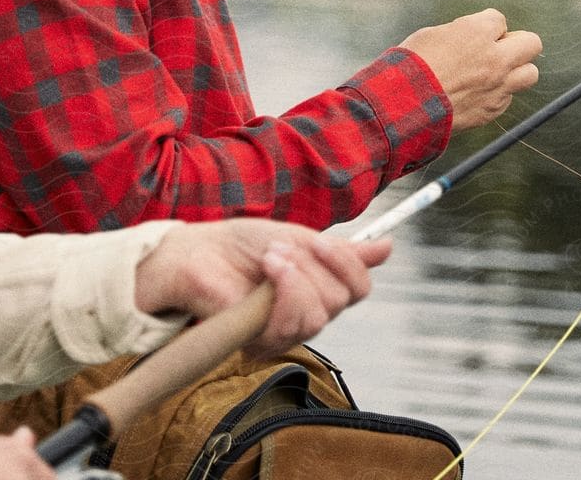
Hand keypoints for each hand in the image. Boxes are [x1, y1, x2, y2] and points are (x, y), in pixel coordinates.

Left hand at [133, 221, 393, 356]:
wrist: (192, 252)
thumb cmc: (236, 246)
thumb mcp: (294, 237)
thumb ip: (339, 250)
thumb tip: (388, 246)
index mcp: (316, 290)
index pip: (357, 288)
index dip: (350, 263)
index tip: (324, 240)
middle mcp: (304, 315)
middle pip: (340, 300)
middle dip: (314, 265)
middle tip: (279, 249)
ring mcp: (281, 332)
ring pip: (319, 316)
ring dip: (296, 278)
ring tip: (270, 258)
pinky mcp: (257, 342)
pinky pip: (289, 326)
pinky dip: (282, 291)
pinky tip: (265, 273)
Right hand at [400, 8, 541, 130]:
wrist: (401, 104)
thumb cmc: (410, 65)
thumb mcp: (432, 35)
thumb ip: (461, 33)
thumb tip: (474, 36)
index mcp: (477, 32)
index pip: (499, 20)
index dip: (485, 27)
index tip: (470, 35)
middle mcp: (495, 58)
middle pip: (532, 43)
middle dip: (516, 44)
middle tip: (497, 50)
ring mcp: (498, 86)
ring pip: (530, 73)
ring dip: (516, 70)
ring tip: (494, 73)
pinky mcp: (492, 109)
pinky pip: (507, 97)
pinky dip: (496, 94)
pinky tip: (475, 93)